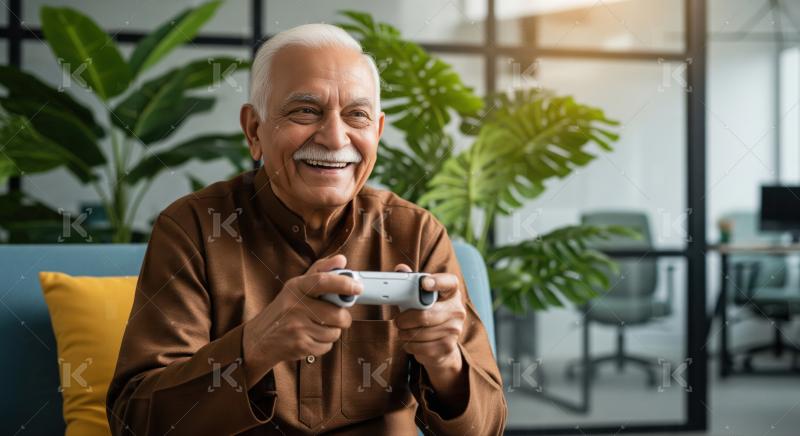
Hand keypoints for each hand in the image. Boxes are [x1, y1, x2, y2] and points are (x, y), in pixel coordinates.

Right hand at [242, 254, 360, 385]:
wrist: (260, 339)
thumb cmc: (283, 310)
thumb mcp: (296, 286)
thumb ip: (320, 271)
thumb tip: (342, 260)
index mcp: (297, 287)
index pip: (323, 281)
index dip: (344, 283)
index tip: (357, 287)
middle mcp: (296, 306)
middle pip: (337, 314)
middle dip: (342, 318)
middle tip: (335, 315)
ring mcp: (297, 327)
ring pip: (334, 332)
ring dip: (331, 331)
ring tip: (316, 327)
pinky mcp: (300, 346)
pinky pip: (327, 347)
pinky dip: (323, 344)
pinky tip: (310, 338)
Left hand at [393, 264, 465, 375]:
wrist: (442, 345)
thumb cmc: (429, 314)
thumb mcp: (421, 297)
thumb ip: (411, 282)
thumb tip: (400, 269)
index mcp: (451, 293)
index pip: (449, 283)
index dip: (437, 282)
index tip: (424, 283)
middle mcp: (457, 310)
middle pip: (426, 315)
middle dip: (406, 319)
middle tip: (398, 321)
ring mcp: (455, 330)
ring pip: (420, 332)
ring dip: (405, 333)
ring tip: (405, 331)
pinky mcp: (448, 347)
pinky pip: (420, 346)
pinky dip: (410, 345)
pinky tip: (412, 341)